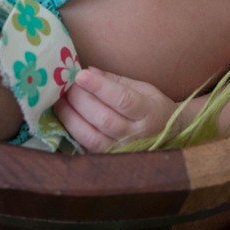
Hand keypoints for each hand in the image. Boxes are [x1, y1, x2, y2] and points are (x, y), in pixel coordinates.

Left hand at [53, 65, 177, 150]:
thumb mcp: (143, 88)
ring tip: (59, 100)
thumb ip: (115, 81)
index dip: (100, 87)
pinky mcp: (109, 159)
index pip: (123, 100)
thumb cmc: (153, 107)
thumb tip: (88, 71)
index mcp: (148, 112)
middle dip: (80, 99)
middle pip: (104, 118)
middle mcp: (136, 135)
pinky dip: (72, 131)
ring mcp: (122, 150)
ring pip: (92, 136)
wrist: (170, 136)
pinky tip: (64, 116)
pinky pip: (86, 147)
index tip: (80, 75)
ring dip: (71, 116)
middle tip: (65, 84)